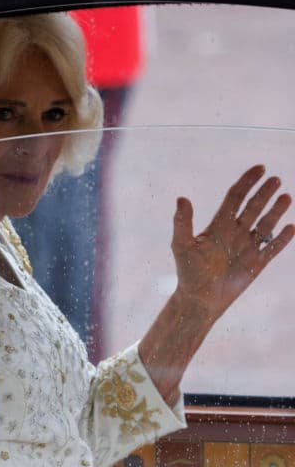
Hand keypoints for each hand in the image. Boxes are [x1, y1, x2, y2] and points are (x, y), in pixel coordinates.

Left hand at [172, 165, 293, 320]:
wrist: (199, 299)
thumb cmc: (188, 272)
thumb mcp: (182, 245)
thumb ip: (182, 222)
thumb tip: (181, 198)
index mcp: (219, 225)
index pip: (236, 197)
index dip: (247, 182)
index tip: (260, 168)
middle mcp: (235, 232)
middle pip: (253, 207)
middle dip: (264, 192)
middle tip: (275, 179)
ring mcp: (248, 246)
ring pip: (266, 224)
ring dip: (276, 210)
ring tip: (286, 197)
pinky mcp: (257, 262)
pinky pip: (273, 247)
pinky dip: (283, 238)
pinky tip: (291, 227)